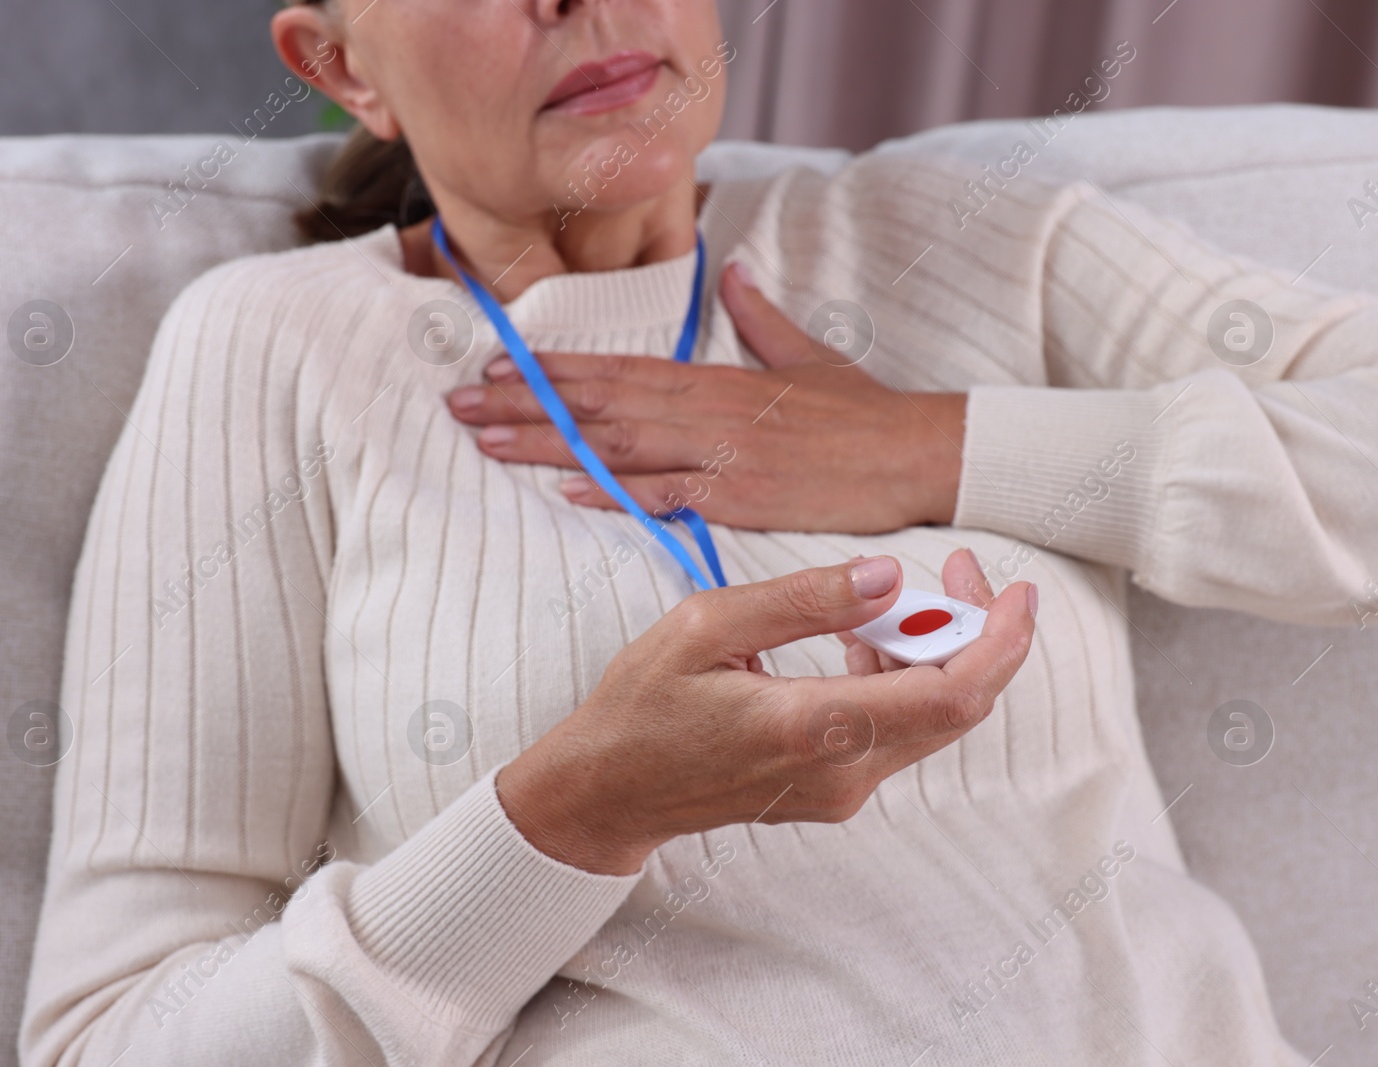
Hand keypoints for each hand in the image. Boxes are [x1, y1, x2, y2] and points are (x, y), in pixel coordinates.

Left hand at [446, 263, 967, 534]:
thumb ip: (761, 316)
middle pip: (598, 404)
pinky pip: (668, 494)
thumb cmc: (863, 411)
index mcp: (715, 379)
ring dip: (546, 444)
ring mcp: (721, 455)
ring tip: (484, 440)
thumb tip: (736, 269)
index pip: (617, 369)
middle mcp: (707, 411)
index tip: (496, 366)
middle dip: (522, 403)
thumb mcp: (807, 354)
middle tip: (458, 403)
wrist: (919, 453)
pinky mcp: (742, 497)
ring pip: (617, 445)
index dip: (552, 370)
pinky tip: (566, 490)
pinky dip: (616, 490)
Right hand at [495, 552, 1035, 875]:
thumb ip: (803, 599)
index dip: (1002, 641)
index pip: (952, 695)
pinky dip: (898, 678)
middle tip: (958, 571)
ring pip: (929, 717)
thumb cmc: (643, 705)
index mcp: (812, 727)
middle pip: (957, 705)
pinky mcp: (833, 790)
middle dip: (975, 631)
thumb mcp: (706, 626)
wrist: (607, 793)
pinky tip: (858, 641)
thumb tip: (888, 576)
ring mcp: (841, 789)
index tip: (1020, 590)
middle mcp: (842, 772)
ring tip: (885, 601)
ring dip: (933, 653)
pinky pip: (895, 730)